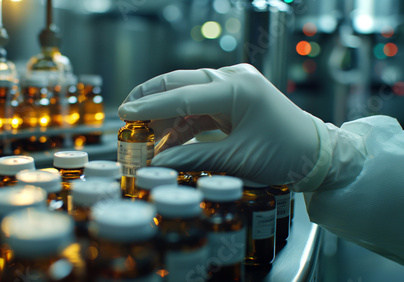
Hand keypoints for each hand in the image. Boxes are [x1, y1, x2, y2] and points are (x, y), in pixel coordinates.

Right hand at [118, 64, 323, 186]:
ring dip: (164, 115)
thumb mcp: (237, 159)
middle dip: (151, 99)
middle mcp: (234, 80)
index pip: (184, 95)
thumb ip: (193, 159)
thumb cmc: (286, 154)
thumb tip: (156, 165)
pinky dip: (181, 124)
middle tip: (125, 116)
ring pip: (186, 95)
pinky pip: (198, 108)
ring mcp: (233, 87)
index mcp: (238, 89)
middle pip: (181, 82)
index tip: (125, 115)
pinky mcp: (232, 100)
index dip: (151, 107)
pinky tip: (166, 142)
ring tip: (142, 137)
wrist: (317, 155)